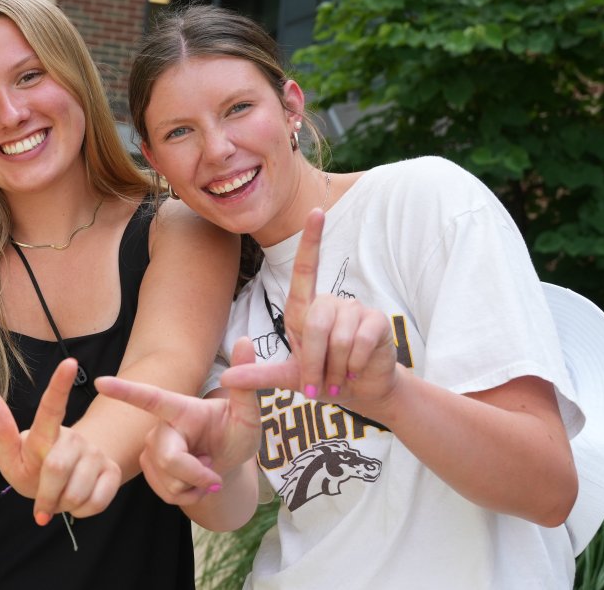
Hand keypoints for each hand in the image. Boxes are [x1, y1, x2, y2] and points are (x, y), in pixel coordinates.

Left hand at [0, 358, 121, 523]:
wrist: (60, 487)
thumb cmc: (30, 469)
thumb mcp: (10, 457)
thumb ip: (2, 432)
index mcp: (46, 432)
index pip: (52, 407)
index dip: (60, 385)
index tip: (69, 362)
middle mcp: (74, 438)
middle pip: (56, 469)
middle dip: (45, 495)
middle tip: (41, 504)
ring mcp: (95, 454)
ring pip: (77, 492)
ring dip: (62, 504)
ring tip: (58, 498)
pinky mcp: (111, 472)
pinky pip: (96, 502)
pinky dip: (80, 512)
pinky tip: (76, 503)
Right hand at [95, 338, 261, 505]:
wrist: (229, 462)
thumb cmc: (237, 432)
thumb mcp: (249, 411)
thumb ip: (245, 382)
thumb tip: (245, 340)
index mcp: (181, 408)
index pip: (151, 398)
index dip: (126, 392)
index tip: (101, 383)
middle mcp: (162, 427)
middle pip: (169, 457)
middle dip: (195, 473)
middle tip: (215, 476)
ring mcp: (153, 449)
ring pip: (168, 479)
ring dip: (194, 485)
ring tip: (207, 472)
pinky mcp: (150, 469)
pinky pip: (166, 493)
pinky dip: (188, 496)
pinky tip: (196, 485)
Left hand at [221, 209, 400, 411]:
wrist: (361, 390)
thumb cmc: (322, 377)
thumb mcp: (287, 378)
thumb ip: (258, 376)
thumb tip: (225, 378)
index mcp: (305, 309)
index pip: (306, 269)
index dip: (311, 240)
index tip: (316, 211)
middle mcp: (330, 302)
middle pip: (315, 323)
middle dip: (313, 361)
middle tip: (319, 385)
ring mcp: (355, 310)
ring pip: (338, 337)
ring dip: (336, 367)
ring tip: (339, 377)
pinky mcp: (377, 322)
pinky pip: (360, 342)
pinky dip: (355, 364)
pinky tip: (356, 370)